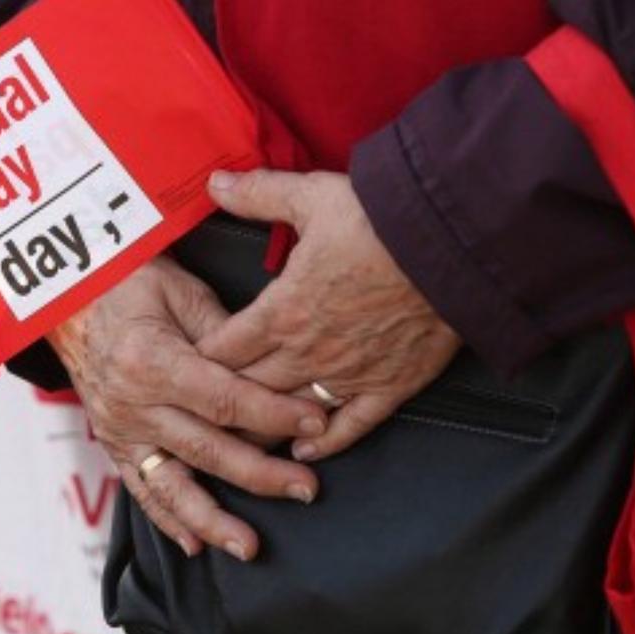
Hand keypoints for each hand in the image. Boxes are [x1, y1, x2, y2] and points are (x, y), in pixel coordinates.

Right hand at [49, 257, 327, 559]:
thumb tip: (273, 365)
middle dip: (261, 474)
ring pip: (172, 484)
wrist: (63, 300)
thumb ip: (222, 332)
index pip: (224, 398)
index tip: (315, 421)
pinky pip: (142, 491)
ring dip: (213, 519)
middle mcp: (133, 404)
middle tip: (307, 489)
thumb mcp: (177, 290)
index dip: (273, 413)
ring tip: (249, 547)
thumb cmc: (125, 284)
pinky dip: (169, 521)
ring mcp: (120, 431)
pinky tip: (198, 545)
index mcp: (151, 361)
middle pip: (206, 449)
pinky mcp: (113, 446)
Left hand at [200, 169, 461, 461]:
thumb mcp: (311, 195)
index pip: (221, 351)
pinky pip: (349, 426)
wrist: (453, 244)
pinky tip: (304, 451)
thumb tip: (215, 181)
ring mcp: (348, 374)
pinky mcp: (388, 386)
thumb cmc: (383, 219)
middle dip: (221, 403)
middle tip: (200, 414)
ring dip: (263, 429)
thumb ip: (258, 194)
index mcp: (281, 311)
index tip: (182, 369)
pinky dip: (323, 443)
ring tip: (241, 441)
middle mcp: (307, 353)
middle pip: (247, 391)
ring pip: (290, 415)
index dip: (198, 362)